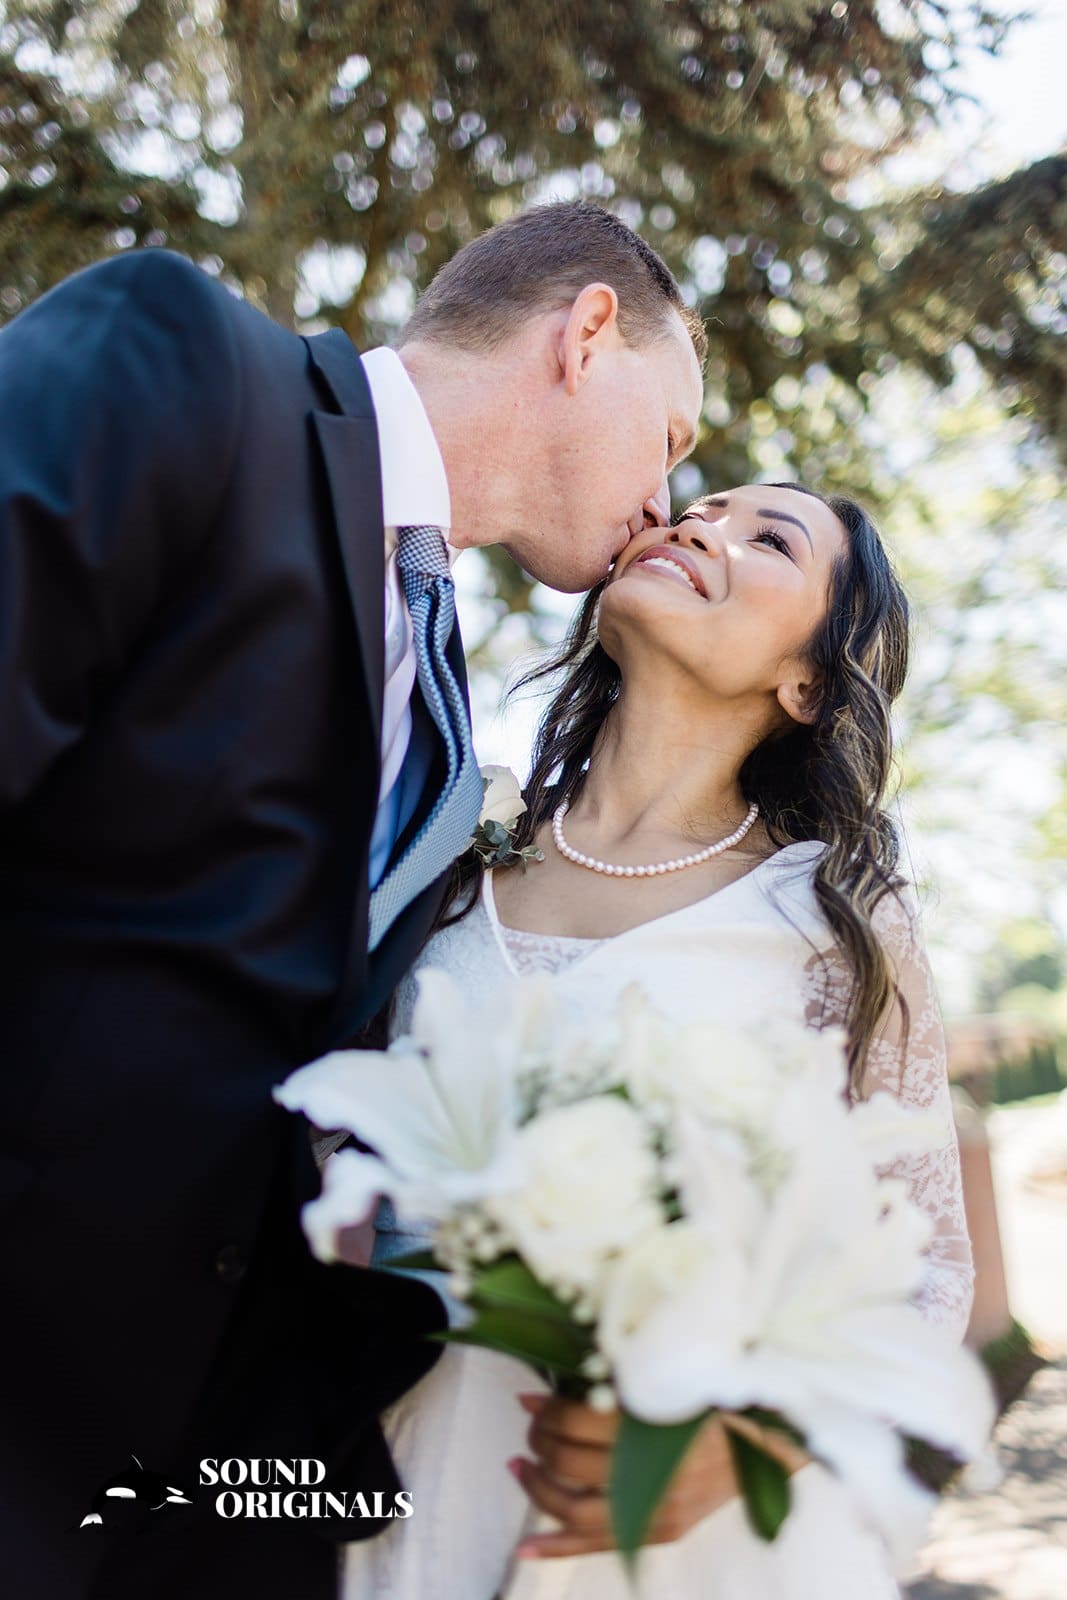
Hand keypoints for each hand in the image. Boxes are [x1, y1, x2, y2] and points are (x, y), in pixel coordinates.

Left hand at [510, 1394, 741, 1559]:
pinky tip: (525, 1547)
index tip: (533, 1401)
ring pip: (576, 1511)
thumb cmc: (713, 1396)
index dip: (547, 1412)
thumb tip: (546, 1388)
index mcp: (656, 1422)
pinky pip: (600, 1545)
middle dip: (540, 1445)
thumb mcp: (665, 1376)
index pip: (578, 1422)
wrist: (767, 1440)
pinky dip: (557, 1547)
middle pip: (572, 1464)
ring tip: (521, 1468)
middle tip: (531, 1429)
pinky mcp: (665, 1532)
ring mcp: (661, 1509)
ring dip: (538, 1491)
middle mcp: (658, 1471)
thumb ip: (612, 1382)